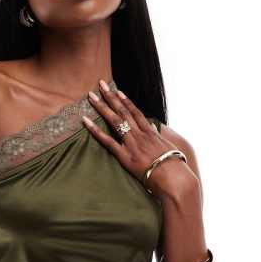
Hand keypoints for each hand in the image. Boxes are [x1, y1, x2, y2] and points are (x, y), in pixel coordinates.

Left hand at [83, 80, 195, 196]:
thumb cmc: (174, 167)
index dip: (126, 101)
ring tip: (91, 96)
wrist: (174, 177)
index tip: (117, 91)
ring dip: (102, 107)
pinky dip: (95, 130)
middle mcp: (140, 135)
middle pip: (123, 111)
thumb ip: (160, 139)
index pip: (136, 112)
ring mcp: (132, 144)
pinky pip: (107, 141)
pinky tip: (85, 121)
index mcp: (151, 133)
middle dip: (110, 97)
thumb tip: (156, 132)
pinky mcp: (125, 156)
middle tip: (100, 84)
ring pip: (114, 121)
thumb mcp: (170, 148)